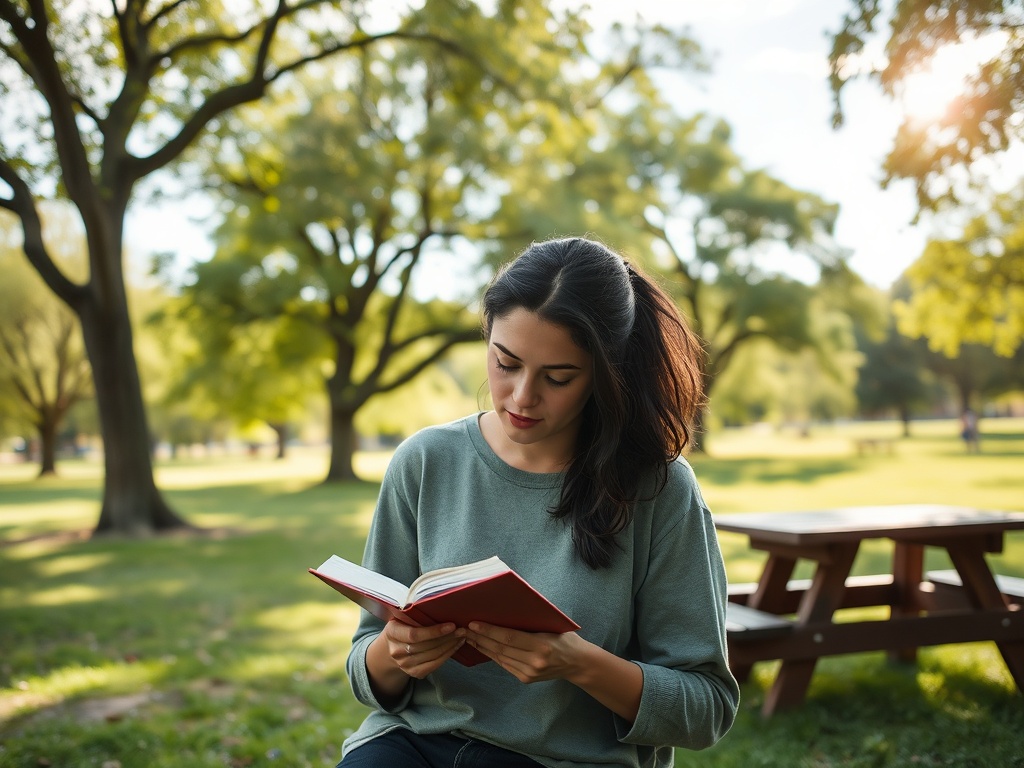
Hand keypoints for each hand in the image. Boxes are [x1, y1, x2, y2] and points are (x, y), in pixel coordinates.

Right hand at [379, 619, 465, 679]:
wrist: (390, 647)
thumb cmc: (401, 626)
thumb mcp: (402, 616)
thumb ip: (414, 613)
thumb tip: (440, 605)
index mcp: (392, 633)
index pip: (414, 635)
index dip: (434, 631)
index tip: (451, 625)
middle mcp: (396, 651)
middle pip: (426, 646)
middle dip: (447, 638)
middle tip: (462, 629)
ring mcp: (405, 665)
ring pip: (432, 656)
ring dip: (450, 646)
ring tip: (461, 636)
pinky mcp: (414, 673)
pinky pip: (434, 665)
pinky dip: (447, 655)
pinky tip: (455, 646)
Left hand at [463, 622, 587, 683]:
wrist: (577, 663)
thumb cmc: (565, 638)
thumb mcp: (552, 625)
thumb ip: (530, 622)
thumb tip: (503, 610)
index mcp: (542, 646)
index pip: (509, 637)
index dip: (489, 630)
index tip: (473, 623)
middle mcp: (534, 662)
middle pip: (501, 648)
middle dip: (480, 637)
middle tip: (465, 628)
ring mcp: (529, 673)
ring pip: (500, 657)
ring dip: (482, 646)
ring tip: (468, 636)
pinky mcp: (525, 679)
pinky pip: (504, 664)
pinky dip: (491, 655)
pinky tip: (482, 646)